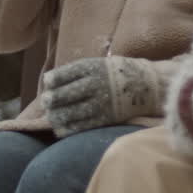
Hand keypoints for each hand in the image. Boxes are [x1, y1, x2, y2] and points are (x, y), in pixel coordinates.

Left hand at [43, 56, 164, 136]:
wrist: (147, 84)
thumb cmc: (116, 73)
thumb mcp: (98, 63)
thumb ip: (77, 72)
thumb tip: (50, 83)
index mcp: (92, 67)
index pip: (64, 74)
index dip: (52, 81)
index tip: (47, 84)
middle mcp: (95, 84)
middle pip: (65, 94)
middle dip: (51, 100)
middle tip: (45, 102)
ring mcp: (100, 102)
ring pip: (71, 112)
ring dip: (57, 116)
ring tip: (51, 117)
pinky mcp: (105, 117)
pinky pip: (82, 125)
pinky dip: (68, 129)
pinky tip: (61, 129)